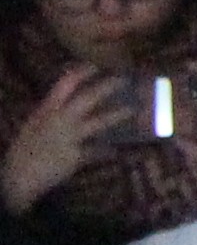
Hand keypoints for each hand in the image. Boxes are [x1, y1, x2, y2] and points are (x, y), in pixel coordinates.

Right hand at [0, 64, 131, 214]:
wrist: (17, 177)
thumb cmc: (24, 150)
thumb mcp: (32, 127)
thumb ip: (48, 114)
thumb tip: (63, 102)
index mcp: (46, 111)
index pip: (65, 85)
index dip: (81, 73)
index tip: (95, 66)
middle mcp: (59, 120)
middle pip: (87, 98)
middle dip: (107, 87)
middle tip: (123, 80)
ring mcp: (69, 138)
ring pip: (98, 122)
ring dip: (116, 115)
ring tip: (132, 110)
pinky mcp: (75, 156)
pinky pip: (96, 152)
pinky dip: (106, 152)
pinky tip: (116, 151)